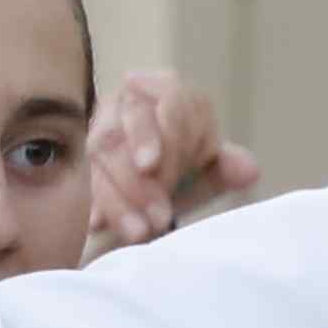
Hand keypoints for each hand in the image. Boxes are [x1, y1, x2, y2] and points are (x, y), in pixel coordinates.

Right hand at [76, 68, 265, 262]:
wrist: (136, 210)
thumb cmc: (174, 182)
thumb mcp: (199, 178)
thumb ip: (221, 171)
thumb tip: (248, 169)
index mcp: (165, 97)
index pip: (170, 95)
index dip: (169, 129)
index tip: (158, 165)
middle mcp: (129, 103)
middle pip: (133, 121)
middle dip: (146, 170)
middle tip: (160, 215)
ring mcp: (99, 128)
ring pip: (105, 149)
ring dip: (124, 195)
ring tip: (140, 232)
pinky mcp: (78, 160)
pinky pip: (83, 177)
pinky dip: (96, 203)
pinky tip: (97, 224)